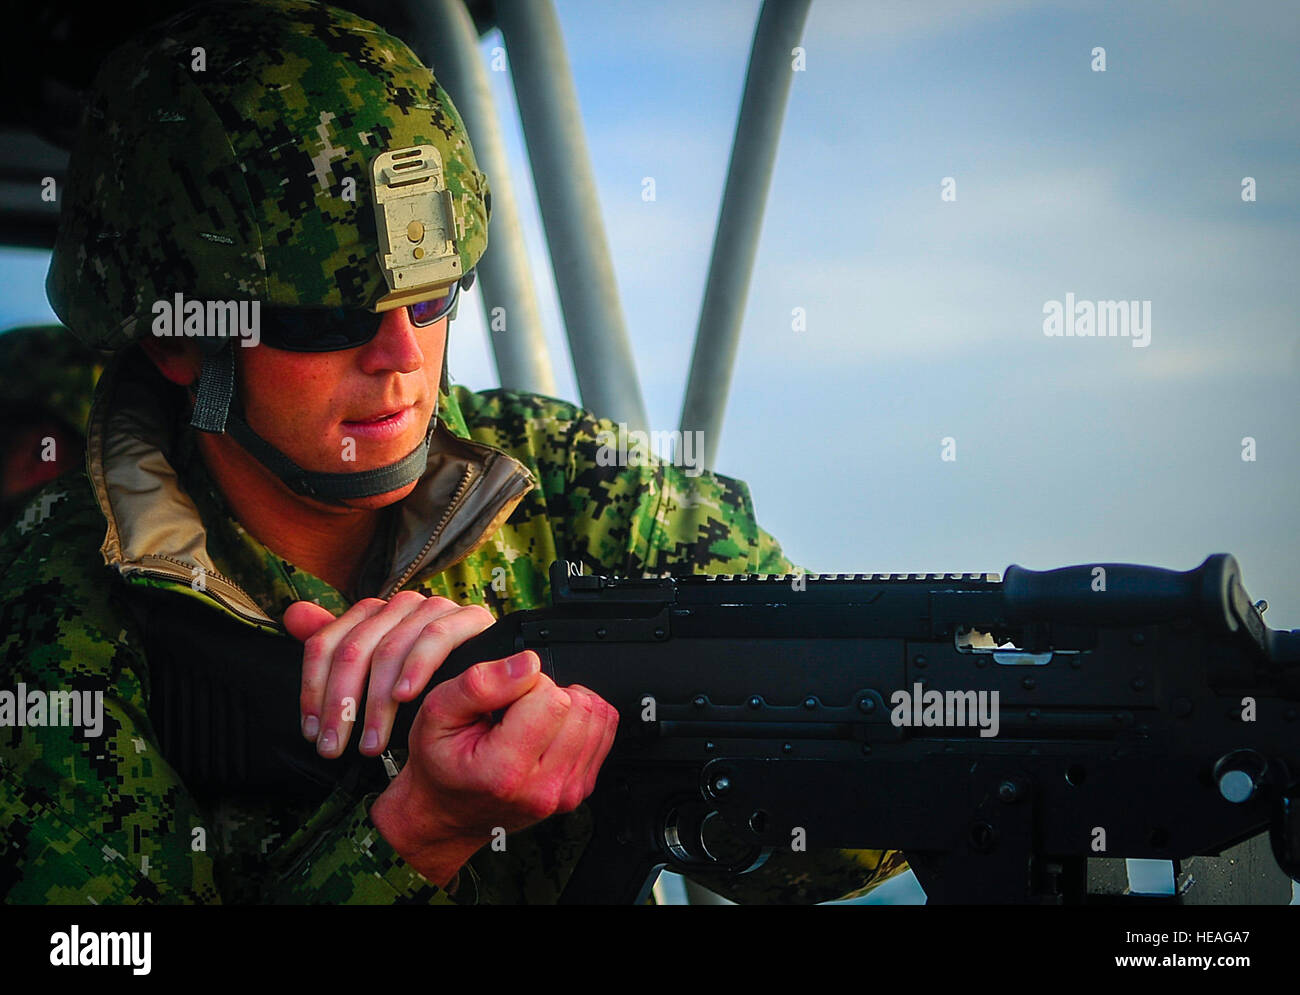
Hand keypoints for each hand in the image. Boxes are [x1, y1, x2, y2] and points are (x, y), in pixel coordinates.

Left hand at [285, 591, 496, 757]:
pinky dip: (416, 668)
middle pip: (353, 649)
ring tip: (371, 743)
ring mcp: (434, 607)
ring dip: (376, 703)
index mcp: (373, 614)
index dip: (313, 691)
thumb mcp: (375, 678)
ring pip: (388, 648)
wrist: (489, 693)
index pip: (327, 643)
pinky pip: (434, 637)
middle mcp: (399, 605)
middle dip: (340, 706)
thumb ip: (335, 650)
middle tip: (336, 749)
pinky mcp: (468, 617)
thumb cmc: (428, 687)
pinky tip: (405, 698)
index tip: (313, 735)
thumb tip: (292, 614)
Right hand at [369, 650, 618, 884]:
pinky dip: (578, 723)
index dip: (529, 684)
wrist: (446, 811)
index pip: (552, 698)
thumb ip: (481, 684)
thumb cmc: (441, 762)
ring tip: (531, 720)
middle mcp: (542, 788)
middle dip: (550, 694)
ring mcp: (565, 793)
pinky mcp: (579, 789)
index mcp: (505, 770)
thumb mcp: (437, 712)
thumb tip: (528, 664)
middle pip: (580, 707)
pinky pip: (603, 734)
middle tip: (516, 711)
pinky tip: (548, 731)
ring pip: (597, 717)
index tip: (505, 699)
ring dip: (568, 707)